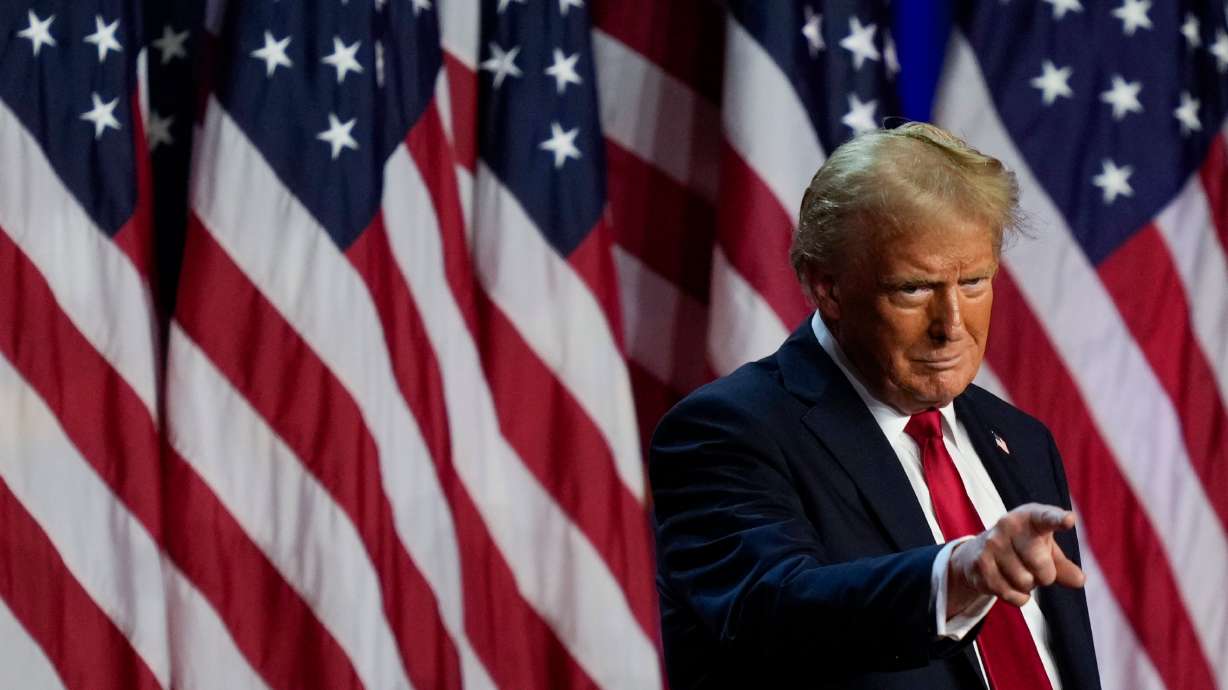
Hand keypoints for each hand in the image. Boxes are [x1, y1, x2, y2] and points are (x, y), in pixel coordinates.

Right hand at [946, 503, 1084, 616]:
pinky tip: (1009, 583)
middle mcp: (1008, 525)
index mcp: (1030, 517)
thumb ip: (1064, 565)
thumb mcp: (1046, 550)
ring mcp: (992, 544)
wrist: (978, 552)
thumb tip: (1079, 580)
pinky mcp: (981, 564)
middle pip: (1041, 565)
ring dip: (1028, 586)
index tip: (1069, 520)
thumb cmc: (1023, 547)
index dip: (1058, 519)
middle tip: (1035, 567)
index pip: (1046, 518)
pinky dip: (1018, 597)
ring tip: (1018, 572)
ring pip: (1026, 582)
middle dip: (1045, 575)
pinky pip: (1013, 595)